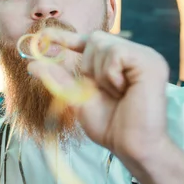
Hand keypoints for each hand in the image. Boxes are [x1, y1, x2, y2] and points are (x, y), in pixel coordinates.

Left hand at [27, 29, 169, 162]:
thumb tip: (32, 64)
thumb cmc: (109, 126)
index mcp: (119, 62)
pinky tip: (124, 92)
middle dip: (88, 65)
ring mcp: (145, 57)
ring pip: (103, 44)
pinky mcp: (151, 62)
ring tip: (117, 94)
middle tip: (101, 90)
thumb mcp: (77, 98)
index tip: (42, 35)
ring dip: (99, 74)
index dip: (66, 36)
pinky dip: (110, 76)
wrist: (131, 147)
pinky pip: (115, 54)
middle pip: (95, 38)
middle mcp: (134, 55)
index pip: (90, 41)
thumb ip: (58, 79)